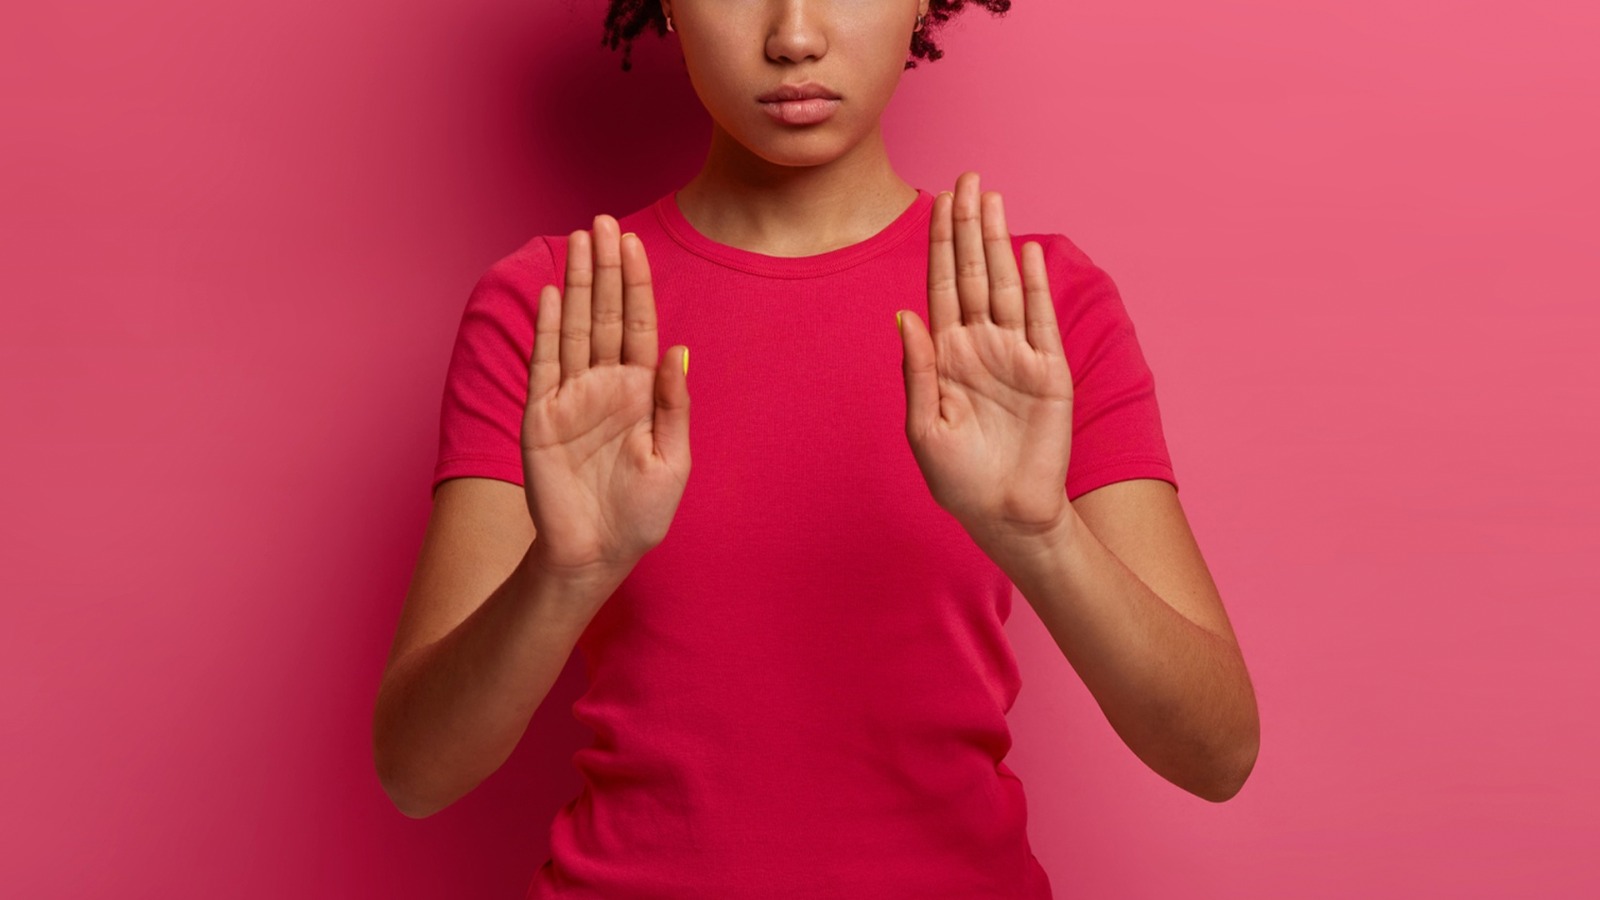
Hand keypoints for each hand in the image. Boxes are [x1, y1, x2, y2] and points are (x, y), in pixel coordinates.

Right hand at [521, 214, 691, 575]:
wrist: (598, 553)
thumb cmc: (641, 513)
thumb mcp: (673, 459)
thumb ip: (673, 405)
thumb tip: (678, 350)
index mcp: (639, 392)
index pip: (637, 325)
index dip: (636, 284)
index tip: (634, 242)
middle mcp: (604, 386)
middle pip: (603, 314)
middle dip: (605, 267)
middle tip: (602, 220)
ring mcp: (571, 397)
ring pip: (574, 328)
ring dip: (577, 284)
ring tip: (579, 239)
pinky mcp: (542, 416)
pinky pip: (545, 364)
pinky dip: (548, 329)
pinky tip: (553, 294)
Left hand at [895, 172, 1074, 545]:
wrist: (1005, 514)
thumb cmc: (959, 479)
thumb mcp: (924, 426)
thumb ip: (917, 369)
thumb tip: (903, 315)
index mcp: (946, 355)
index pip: (939, 285)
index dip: (938, 242)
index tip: (937, 200)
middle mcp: (980, 345)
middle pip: (971, 272)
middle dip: (968, 225)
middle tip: (968, 177)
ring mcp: (1015, 355)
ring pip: (1003, 285)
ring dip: (997, 241)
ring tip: (992, 198)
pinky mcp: (1048, 371)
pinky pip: (1038, 320)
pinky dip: (1032, 286)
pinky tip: (1025, 252)